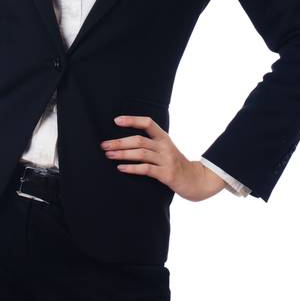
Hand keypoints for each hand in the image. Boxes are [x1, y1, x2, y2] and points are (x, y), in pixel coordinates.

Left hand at [102, 115, 225, 201]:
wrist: (195, 180)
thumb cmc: (175, 164)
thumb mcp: (166, 150)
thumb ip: (151, 144)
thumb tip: (125, 141)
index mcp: (164, 138)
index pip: (148, 123)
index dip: (132, 120)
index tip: (116, 121)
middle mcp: (165, 146)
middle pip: (139, 140)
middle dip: (119, 142)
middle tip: (104, 145)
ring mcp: (166, 160)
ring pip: (141, 153)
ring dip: (122, 154)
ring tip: (108, 155)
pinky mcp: (166, 174)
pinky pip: (146, 169)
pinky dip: (132, 168)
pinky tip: (120, 168)